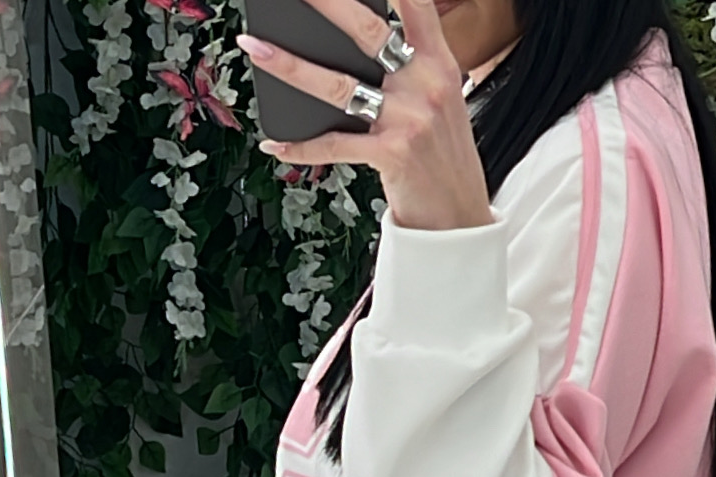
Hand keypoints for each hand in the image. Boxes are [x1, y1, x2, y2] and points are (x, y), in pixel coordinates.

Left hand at [238, 0, 494, 231]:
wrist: (460, 217)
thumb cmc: (443, 158)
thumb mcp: (439, 101)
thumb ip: (408, 68)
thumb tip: (350, 50)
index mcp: (439, 62)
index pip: (416, 3)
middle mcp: (425, 83)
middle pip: (367, 30)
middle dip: (324, 3)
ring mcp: (409, 118)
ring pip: (339, 84)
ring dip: (290, 66)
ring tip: (255, 48)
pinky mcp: (393, 153)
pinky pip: (335, 145)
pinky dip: (301, 146)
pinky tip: (275, 144)